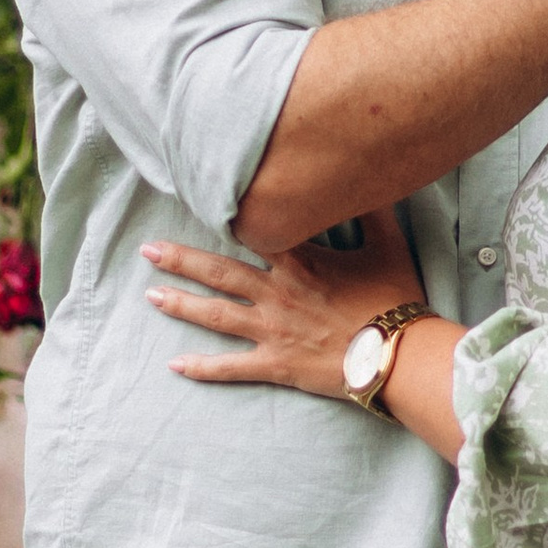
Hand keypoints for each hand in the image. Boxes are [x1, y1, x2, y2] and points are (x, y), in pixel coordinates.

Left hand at [144, 210, 427, 398]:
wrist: (400, 354)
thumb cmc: (395, 300)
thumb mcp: (388, 247)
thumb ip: (372, 212)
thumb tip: (370, 179)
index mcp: (300, 261)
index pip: (254, 233)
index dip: (225, 219)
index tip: (198, 207)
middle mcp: (278, 293)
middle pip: (219, 272)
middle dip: (180, 260)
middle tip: (147, 250)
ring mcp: (273, 330)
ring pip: (216, 315)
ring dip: (181, 305)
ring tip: (151, 296)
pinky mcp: (276, 364)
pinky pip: (232, 367)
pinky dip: (202, 368)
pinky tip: (175, 365)